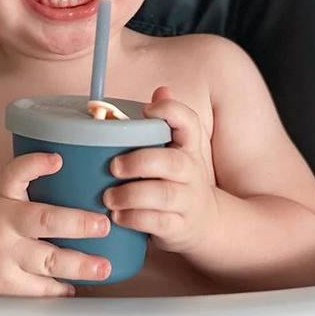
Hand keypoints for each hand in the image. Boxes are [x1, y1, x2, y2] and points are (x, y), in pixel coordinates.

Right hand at [0, 152, 111, 295]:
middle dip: (78, 223)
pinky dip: (61, 286)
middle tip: (103, 224)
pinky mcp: (4, 286)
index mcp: (1, 196)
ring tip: (102, 266)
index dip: (35, 164)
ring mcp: (3, 256)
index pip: (14, 173)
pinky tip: (75, 283)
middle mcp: (2, 223)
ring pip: (48, 260)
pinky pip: (40, 288)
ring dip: (81, 264)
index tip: (56, 159)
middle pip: (44, 220)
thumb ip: (29, 190)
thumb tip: (78, 178)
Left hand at [102, 86, 218, 254]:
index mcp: (188, 146)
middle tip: (113, 166)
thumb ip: (167, 121)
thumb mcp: (177, 149)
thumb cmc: (179, 178)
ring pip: (162, 195)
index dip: (169, 111)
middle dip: (140, 162)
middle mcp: (191, 170)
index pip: (188, 120)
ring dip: (131, 195)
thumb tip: (161, 89)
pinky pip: (158, 222)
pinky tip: (118, 216)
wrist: (206, 223)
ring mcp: (187, 199)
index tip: (146, 111)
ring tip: (108, 196)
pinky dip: (134, 219)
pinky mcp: (179, 226)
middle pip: (171, 162)